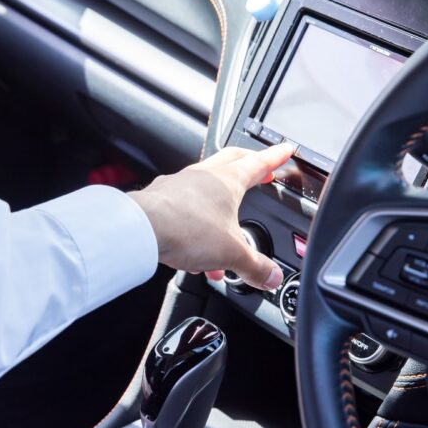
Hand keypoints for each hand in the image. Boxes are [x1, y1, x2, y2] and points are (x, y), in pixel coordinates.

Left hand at [129, 144, 294, 290]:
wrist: (141, 229)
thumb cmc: (186, 228)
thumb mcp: (232, 254)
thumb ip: (255, 266)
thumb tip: (271, 276)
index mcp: (228, 180)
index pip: (259, 163)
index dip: (276, 157)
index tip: (285, 150)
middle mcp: (204, 175)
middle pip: (232, 160)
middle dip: (249, 164)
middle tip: (259, 169)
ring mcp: (180, 184)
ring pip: (206, 185)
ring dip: (219, 202)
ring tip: (224, 228)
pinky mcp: (160, 197)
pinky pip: (184, 204)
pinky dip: (195, 219)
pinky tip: (193, 243)